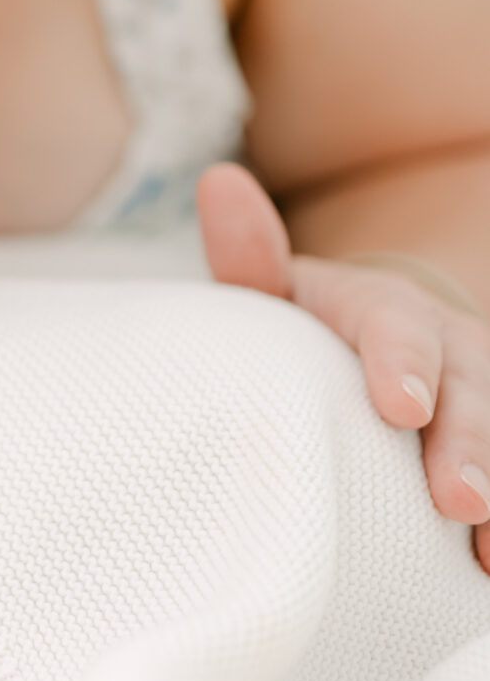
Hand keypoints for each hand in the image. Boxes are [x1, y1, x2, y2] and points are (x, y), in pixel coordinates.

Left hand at [199, 162, 489, 571]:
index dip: (402, 365)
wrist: (381, 345)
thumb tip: (218, 180)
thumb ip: (250, 257)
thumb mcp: (280, 293)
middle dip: (470, 445)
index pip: (396, 327)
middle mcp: (450, 347)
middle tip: (459, 501)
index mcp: (385, 309)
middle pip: (470, 391)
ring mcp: (484, 389)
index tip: (399, 410)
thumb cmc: (311, 331)